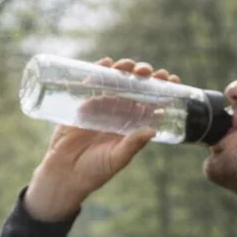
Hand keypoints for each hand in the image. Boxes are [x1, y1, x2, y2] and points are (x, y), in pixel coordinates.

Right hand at [24, 58, 181, 221]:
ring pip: (117, 82)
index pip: (151, 104)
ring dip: (125, 70)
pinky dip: (100, 71)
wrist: (65, 173)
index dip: (162, 91)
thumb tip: (153, 130)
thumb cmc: (94, 171)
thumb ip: (132, 145)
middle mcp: (119, 114)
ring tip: (130, 65)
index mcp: (132, 127)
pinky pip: (93, 83)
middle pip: (135, 89)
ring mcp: (101, 107)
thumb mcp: (116, 159)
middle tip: (148, 71)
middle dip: (144, 76)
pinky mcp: (83, 104)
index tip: (172, 79)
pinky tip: (107, 63)